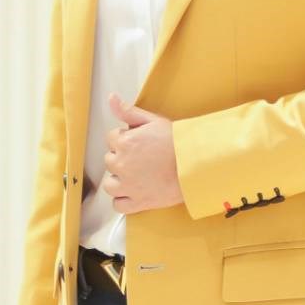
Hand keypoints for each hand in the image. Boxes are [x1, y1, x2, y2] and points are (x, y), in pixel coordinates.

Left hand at [102, 92, 183, 214]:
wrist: (195, 165)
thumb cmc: (177, 142)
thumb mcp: (153, 120)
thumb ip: (128, 111)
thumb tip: (111, 98)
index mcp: (124, 142)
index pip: (111, 138)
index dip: (124, 139)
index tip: (137, 143)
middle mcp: (121, 164)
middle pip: (109, 161)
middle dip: (122, 158)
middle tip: (141, 159)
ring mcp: (128, 185)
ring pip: (110, 184)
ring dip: (119, 181)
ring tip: (136, 176)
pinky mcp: (137, 202)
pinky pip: (118, 205)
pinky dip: (123, 200)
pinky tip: (134, 193)